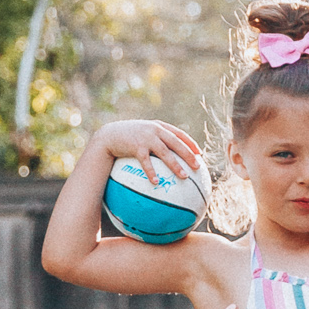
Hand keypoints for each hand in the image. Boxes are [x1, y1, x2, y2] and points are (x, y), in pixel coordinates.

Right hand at [89, 119, 204, 180]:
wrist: (109, 135)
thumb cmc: (128, 138)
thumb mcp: (143, 134)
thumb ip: (156, 140)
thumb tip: (170, 158)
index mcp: (159, 127)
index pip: (179, 134)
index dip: (191, 143)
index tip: (199, 154)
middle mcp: (155, 130)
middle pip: (176, 143)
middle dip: (188, 155)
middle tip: (197, 167)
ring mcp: (146, 137)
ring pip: (165, 152)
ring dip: (175, 165)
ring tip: (184, 177)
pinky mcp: (136, 146)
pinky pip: (147, 162)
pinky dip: (152, 172)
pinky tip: (156, 182)